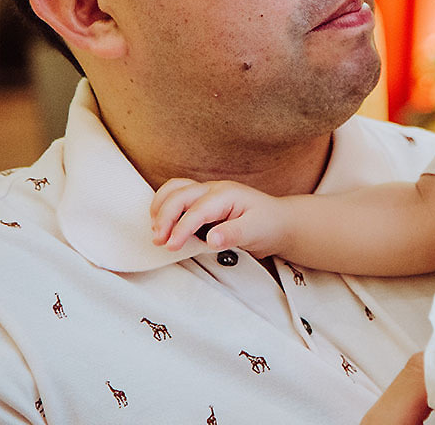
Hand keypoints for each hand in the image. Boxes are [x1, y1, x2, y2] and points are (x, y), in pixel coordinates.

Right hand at [150, 178, 287, 256]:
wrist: (278, 222)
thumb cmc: (268, 224)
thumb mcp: (255, 231)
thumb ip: (233, 234)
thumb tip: (211, 239)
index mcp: (226, 194)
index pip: (197, 209)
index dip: (181, 228)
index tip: (171, 246)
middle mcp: (213, 189)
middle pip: (180, 194)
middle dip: (164, 217)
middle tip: (159, 240)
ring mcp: (206, 193)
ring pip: (175, 189)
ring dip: (160, 208)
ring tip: (156, 230)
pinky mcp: (202, 201)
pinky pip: (177, 196)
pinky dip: (164, 207)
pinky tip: (162, 224)